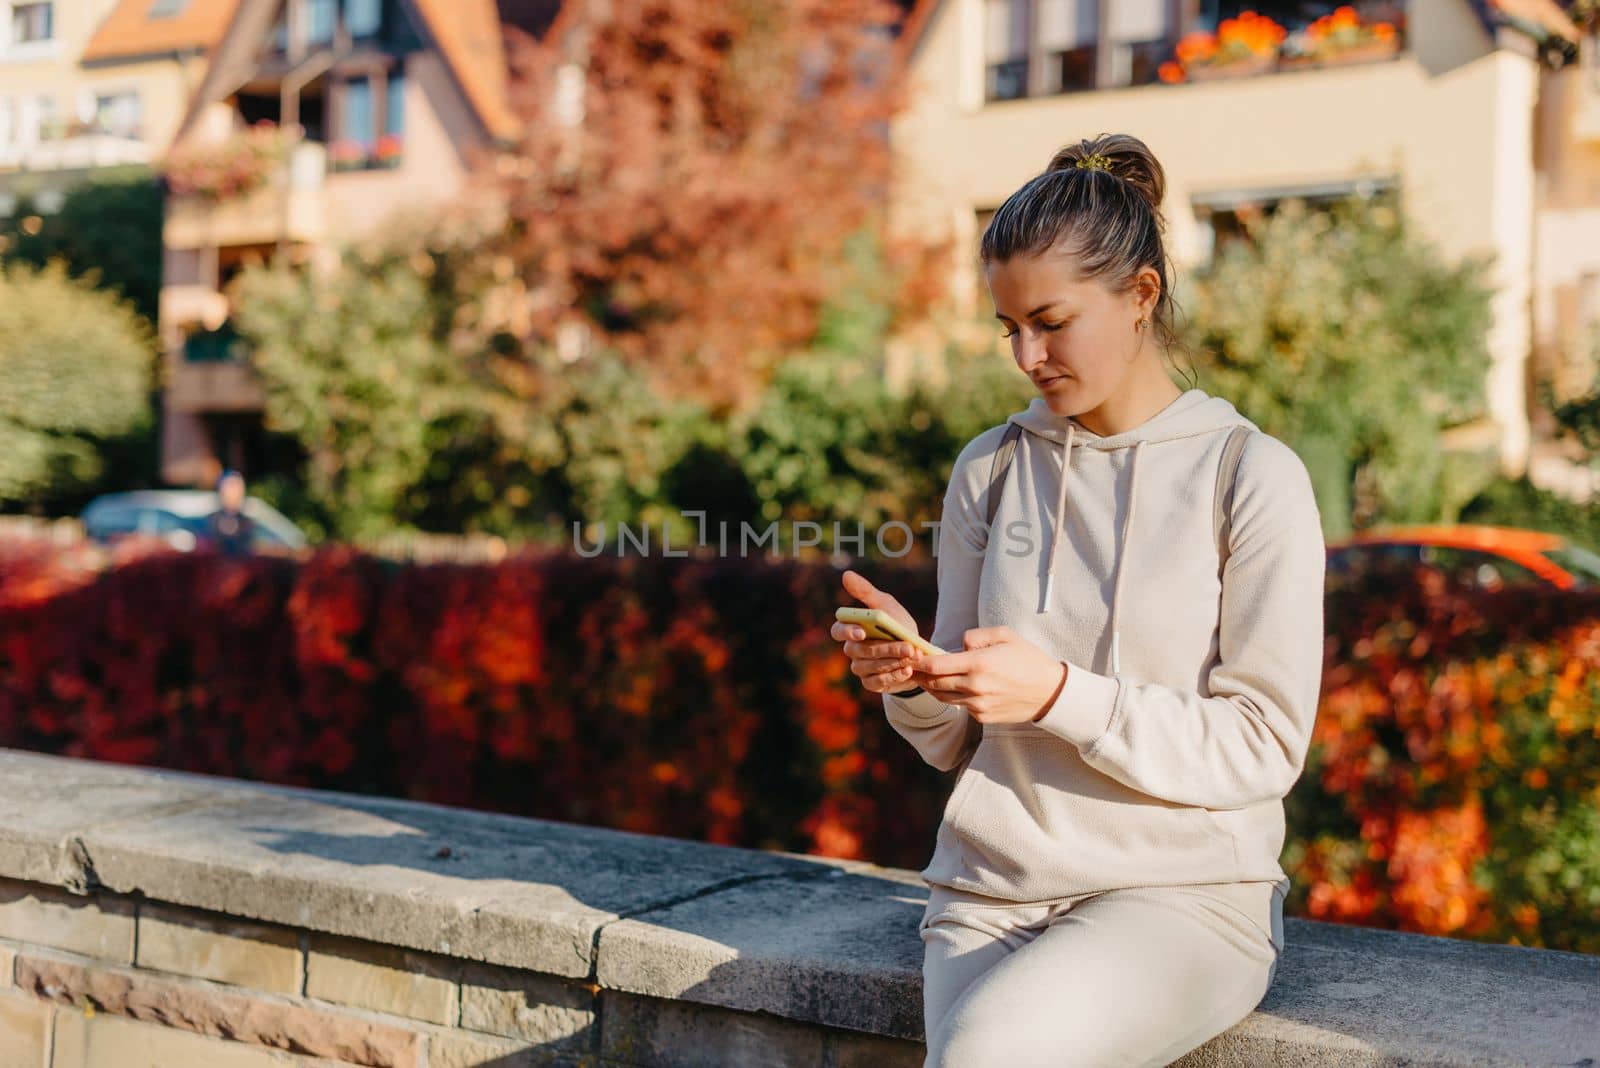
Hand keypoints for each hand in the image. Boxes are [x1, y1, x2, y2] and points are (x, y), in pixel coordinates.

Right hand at [832, 569, 923, 694]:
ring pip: (871, 667)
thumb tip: (846, 575)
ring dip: (893, 661)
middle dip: (886, 648)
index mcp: (851, 630)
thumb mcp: (886, 606)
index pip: (838, 631)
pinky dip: (893, 676)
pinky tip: (908, 670)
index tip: (861, 631)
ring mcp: (860, 668)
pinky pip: (877, 682)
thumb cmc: (896, 625)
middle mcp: (852, 650)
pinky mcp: (871, 683)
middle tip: (908, 647)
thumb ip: (866, 592)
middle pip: (861, 651)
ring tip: (913, 656)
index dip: (847, 632)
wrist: (916, 652)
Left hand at [909, 626, 1067, 724]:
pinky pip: (960, 706)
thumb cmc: (1028, 659)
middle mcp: (975, 686)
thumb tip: (956, 646)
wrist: (1050, 692)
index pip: (936, 665)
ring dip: (934, 687)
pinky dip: (955, 697)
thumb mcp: (1004, 635)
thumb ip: (975, 636)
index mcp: (979, 663)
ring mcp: (978, 705)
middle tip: (914, 667)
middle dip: (921, 675)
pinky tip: (958, 687)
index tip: (911, 657)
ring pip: (944, 697)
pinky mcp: (982, 717)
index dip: (919, 662)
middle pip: (935, 683)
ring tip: (929, 677)